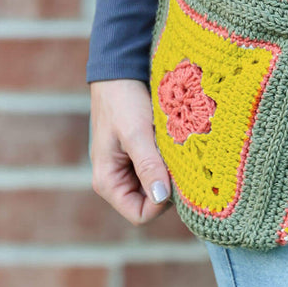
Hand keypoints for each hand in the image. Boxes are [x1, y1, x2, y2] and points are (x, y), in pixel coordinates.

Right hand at [89, 79, 171, 226]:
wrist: (120, 72)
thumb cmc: (123, 101)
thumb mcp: (136, 134)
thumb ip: (148, 166)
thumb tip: (162, 198)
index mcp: (108, 182)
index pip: (140, 214)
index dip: (161, 202)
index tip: (176, 176)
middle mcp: (117, 180)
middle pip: (151, 202)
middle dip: (168, 185)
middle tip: (179, 159)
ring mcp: (129, 168)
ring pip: (158, 184)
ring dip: (170, 170)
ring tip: (175, 147)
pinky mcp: (141, 155)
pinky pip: (160, 168)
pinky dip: (169, 159)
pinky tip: (174, 142)